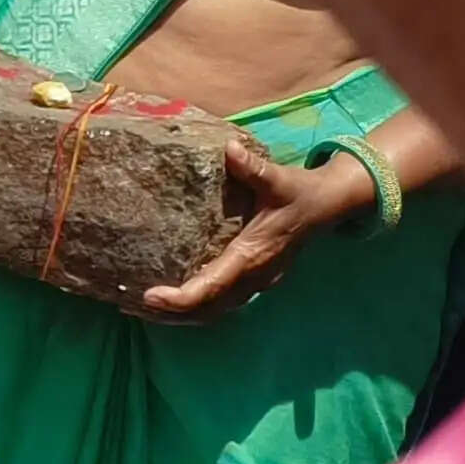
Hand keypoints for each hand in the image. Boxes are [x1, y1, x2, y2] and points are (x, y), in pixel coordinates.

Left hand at [138, 133, 361, 312]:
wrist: (331, 204)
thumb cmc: (301, 191)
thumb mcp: (279, 178)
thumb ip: (253, 168)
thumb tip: (230, 148)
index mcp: (254, 255)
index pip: (214, 286)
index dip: (183, 298)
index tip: (151, 297)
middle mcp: (255, 275)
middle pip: (210, 308)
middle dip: (173, 312)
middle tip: (132, 304)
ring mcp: (258, 280)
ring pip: (217, 310)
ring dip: (183, 315)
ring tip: (144, 308)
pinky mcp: (257, 278)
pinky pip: (224, 302)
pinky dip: (198, 306)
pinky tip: (173, 301)